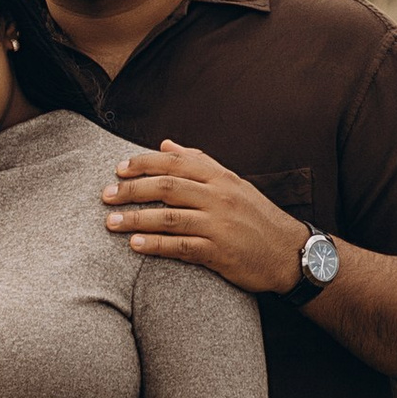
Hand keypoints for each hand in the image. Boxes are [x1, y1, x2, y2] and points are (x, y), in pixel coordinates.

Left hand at [102, 139, 308, 294]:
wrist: (290, 254)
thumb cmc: (257, 217)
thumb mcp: (233, 184)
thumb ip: (199, 163)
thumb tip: (166, 143)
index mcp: (221, 178)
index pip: (175, 163)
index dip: (144, 163)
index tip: (119, 168)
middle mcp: (220, 198)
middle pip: (167, 187)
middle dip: (132, 190)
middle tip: (106, 195)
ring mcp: (220, 225)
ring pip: (169, 218)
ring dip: (136, 220)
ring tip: (110, 223)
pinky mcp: (219, 252)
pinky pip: (181, 247)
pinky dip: (156, 245)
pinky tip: (135, 246)